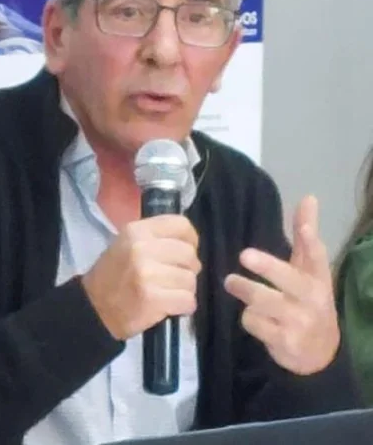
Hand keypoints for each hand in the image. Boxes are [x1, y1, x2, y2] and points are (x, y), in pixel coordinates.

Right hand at [82, 215, 201, 339]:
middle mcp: (141, 248)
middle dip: (187, 269)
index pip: (181, 225)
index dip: (190, 241)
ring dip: (183, 290)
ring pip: (190, 280)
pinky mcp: (153, 298)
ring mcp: (147, 274)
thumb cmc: (114, 275)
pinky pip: (188, 301)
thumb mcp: (127, 245)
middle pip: (189, 254)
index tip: (182, 253)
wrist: (94, 308)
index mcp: (136, 231)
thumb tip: (189, 244)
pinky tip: (167, 306)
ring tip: (165, 293)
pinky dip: (182, 307)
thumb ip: (156, 238)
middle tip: (171, 278)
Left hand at [224, 195, 340, 374]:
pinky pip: (254, 322)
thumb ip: (305, 237)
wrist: (319, 352)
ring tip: (231, 282)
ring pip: (262, 301)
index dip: (310, 239)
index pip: (316, 256)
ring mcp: (299, 321)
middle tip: (244, 255)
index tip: (306, 223)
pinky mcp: (285, 340)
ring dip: (244, 290)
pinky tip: (254, 319)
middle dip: (267, 267)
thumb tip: (309, 197)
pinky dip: (248, 318)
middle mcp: (312, 298)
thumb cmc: (308, 301)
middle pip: (288, 279)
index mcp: (318, 278)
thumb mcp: (310, 271)